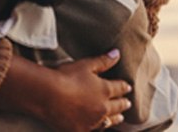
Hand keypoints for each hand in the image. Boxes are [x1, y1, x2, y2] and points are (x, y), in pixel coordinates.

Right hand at [0, 50, 129, 131]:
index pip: (119, 88)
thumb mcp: (85, 65)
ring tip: (119, 118)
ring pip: (109, 121)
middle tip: (128, 103)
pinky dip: (100, 128)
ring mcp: (92, 121)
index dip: (124, 86)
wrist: (49, 95)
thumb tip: (117, 53)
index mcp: (105, 90)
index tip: (128, 86)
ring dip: (115, 118)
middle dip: (123, 104)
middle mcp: (102, 108)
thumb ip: (103, 61)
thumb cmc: (66, 77)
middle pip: (117, 107)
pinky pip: (94, 130)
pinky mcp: (81, 130)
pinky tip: (100, 126)